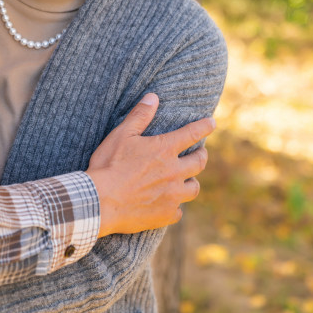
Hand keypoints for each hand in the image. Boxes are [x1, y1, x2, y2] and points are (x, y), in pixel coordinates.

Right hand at [86, 93, 214, 236]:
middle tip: (200, 153)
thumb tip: (153, 97)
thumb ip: (140, 116)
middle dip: (202, 155)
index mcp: (164, 149)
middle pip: (199, 162)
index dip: (204, 126)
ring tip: (188, 179)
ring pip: (194, 189)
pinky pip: (179, 211)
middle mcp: (174, 172)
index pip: (191, 134)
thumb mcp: (122, 134)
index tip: (212, 123)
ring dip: (191, 181)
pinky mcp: (165, 215)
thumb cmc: (109, 164)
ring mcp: (172, 196)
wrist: (101, 201)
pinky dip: (176, 206)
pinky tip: (169, 204)